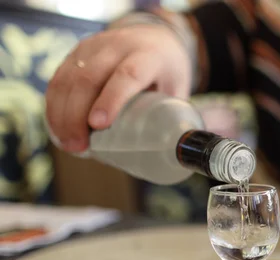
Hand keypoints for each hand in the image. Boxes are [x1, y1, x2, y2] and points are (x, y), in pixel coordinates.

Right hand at [46, 24, 191, 151]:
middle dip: (77, 116)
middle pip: (88, 78)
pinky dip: (54, 106)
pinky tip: (58, 129)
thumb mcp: (177, 90)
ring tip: (68, 144)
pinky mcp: (76, 54)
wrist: (154, 37)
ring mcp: (92, 47)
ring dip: (61, 114)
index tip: (98, 124)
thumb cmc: (167, 72)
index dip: (111, 100)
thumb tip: (164, 154)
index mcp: (148, 55)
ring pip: (67, 79)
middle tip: (78, 146)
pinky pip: (58, 80)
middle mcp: (117, 46)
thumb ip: (170, 117)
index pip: (127, 75)